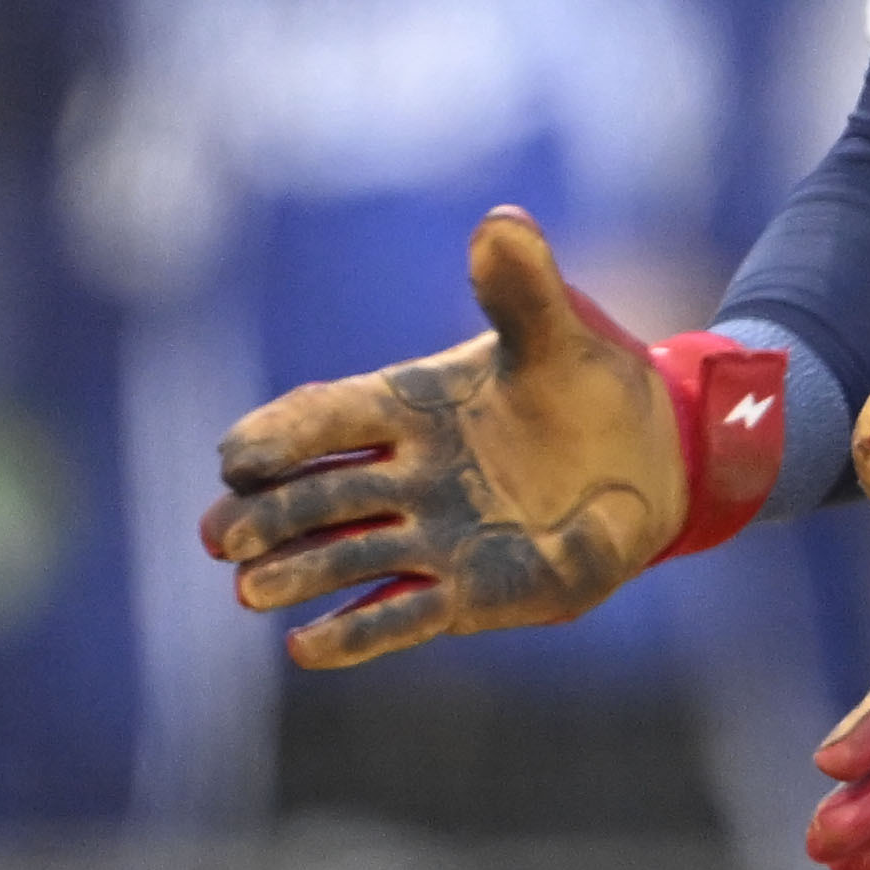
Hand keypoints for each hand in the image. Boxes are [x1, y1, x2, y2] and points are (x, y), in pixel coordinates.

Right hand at [200, 209, 780, 665]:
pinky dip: (356, 632)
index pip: (329, 416)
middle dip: (269, 515)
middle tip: (220, 535)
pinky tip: (306, 647)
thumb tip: (501, 222)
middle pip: (321, 495)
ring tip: (250, 591)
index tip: (235, 457)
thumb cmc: (587, 385)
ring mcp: (429, 536)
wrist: (649, 459)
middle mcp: (405, 474)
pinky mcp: (462, 591)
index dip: (280, 434)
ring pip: (348, 557)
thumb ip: (523, 287)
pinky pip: (399, 615)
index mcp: (409, 405)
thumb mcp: (560, 332)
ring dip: (300, 573)